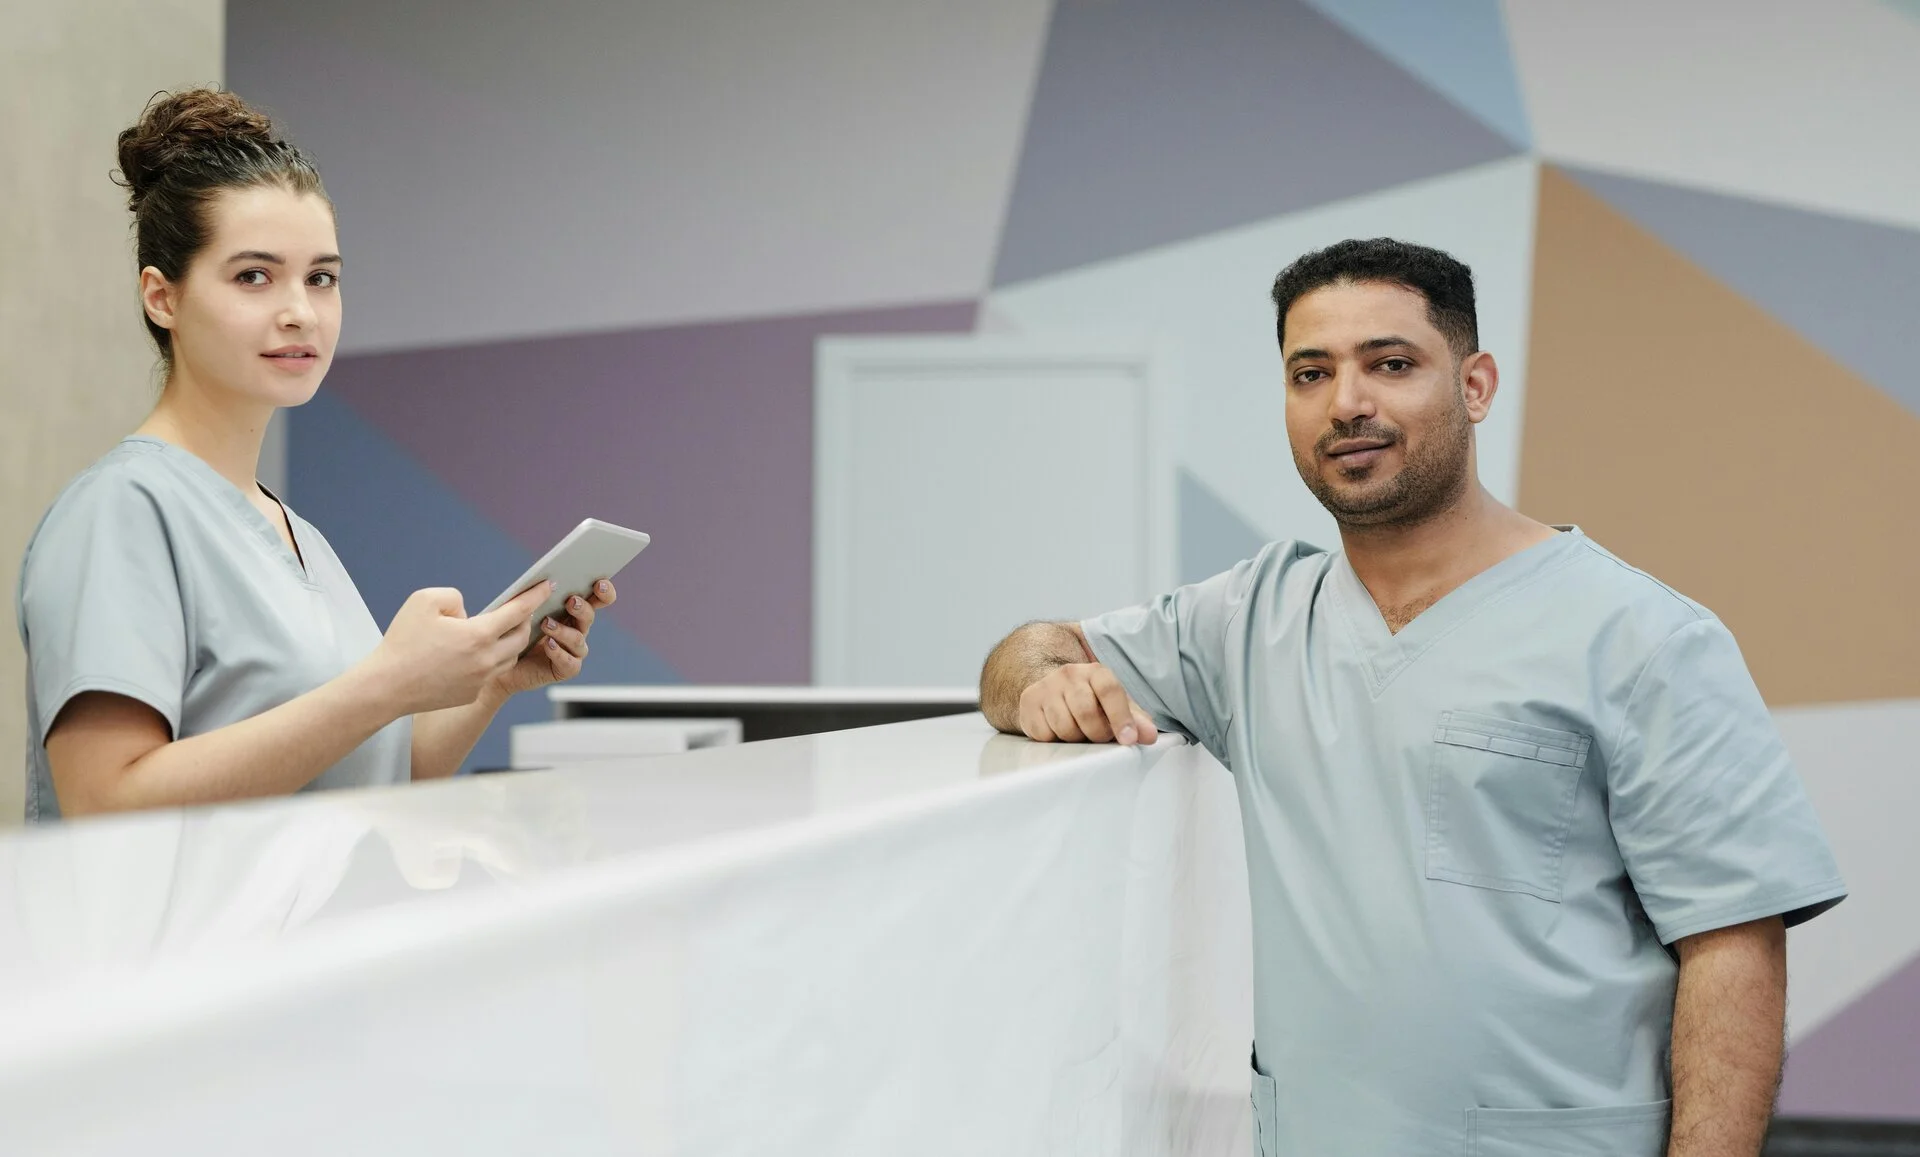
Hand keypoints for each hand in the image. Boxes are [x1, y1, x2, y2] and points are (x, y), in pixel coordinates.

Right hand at [368, 583, 551, 714]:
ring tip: (502, 630)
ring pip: (509, 657)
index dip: (534, 596)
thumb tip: (468, 613)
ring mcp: (480, 680)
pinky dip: (489, 660)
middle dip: (525, 621)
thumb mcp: (424, 601)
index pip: (517, 611)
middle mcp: (486, 660)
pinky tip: (478, 653)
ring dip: (509, 642)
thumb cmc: (402, 642)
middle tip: (521, 609)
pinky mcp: (471, 694)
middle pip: (521, 637)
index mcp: (478, 635)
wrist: (385, 687)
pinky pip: (490, 673)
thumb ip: (454, 598)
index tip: (547, 586)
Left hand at [488, 578, 616, 699]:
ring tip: (546, 624)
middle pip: (590, 616)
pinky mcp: (566, 669)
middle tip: (571, 601)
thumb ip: (536, 596)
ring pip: (578, 639)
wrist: (501, 663)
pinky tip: (548, 645)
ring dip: (564, 630)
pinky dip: (559, 652)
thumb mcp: (523, 609)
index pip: (597, 598)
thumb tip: (546, 582)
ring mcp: (573, 650)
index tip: (600, 583)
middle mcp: (576, 629)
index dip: (604, 592)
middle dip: (583, 608)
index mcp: (572, 611)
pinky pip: (569, 662)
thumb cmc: (513, 632)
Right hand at [1018, 662, 1157, 744]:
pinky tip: (1060, 731)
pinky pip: (1044, 734)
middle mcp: (1069, 675)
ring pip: (1064, 727)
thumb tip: (1149, 736)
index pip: (1110, 691)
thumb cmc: (1089, 699)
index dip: (1121, 717)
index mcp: (1095, 672)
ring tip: (1080, 733)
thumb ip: (1135, 720)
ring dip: (1076, 739)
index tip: (1128, 739)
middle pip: (1086, 712)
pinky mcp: (1028, 704)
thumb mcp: (1115, 705)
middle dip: (1097, 733)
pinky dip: (1055, 740)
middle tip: (1100, 736)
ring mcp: (1046, 688)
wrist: (1050, 686)